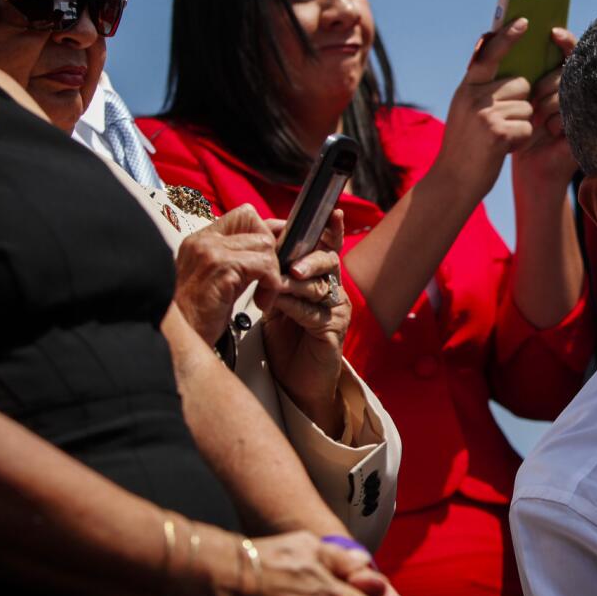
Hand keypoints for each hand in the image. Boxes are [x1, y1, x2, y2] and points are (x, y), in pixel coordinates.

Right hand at [174, 204, 283, 345]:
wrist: (179, 339)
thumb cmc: (199, 315)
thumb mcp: (222, 278)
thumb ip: (242, 258)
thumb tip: (273, 242)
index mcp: (201, 240)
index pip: (244, 215)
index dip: (266, 231)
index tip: (276, 253)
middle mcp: (203, 240)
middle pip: (257, 224)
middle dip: (272, 252)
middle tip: (269, 279)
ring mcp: (211, 251)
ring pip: (265, 245)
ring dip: (273, 273)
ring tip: (264, 296)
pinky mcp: (221, 268)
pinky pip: (265, 265)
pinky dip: (271, 285)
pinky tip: (261, 303)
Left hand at [262, 212, 351, 436]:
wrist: (294, 383)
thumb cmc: (285, 341)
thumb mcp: (277, 302)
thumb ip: (276, 277)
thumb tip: (259, 248)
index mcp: (321, 280)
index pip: (327, 248)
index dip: (331, 230)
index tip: (333, 212)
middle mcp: (333, 292)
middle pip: (330, 263)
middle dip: (311, 258)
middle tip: (292, 263)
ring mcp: (336, 312)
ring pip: (321, 287)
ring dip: (296, 284)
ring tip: (277, 285)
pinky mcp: (333, 333)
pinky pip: (315, 314)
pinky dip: (295, 308)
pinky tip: (280, 307)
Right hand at [429, 19, 536, 200]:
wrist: (453, 181)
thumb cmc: (466, 147)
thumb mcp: (465, 110)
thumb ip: (482, 90)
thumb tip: (513, 72)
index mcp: (466, 88)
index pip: (488, 54)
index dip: (507, 37)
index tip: (524, 21)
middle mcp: (473, 96)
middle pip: (521, 84)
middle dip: (519, 104)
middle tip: (498, 125)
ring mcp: (484, 114)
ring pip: (527, 107)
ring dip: (520, 124)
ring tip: (498, 139)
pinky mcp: (497, 132)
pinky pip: (527, 127)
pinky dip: (521, 141)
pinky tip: (503, 149)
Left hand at [511, 27, 578, 189]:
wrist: (522, 165)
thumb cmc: (510, 131)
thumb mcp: (503, 97)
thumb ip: (503, 69)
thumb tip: (493, 33)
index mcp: (556, 78)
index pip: (568, 50)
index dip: (565, 39)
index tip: (553, 32)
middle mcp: (573, 90)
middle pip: (565, 71)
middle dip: (546, 84)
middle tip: (533, 99)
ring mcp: (581, 109)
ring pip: (565, 92)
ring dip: (546, 106)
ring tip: (537, 121)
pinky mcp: (584, 128)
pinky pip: (570, 115)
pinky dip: (553, 123)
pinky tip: (548, 133)